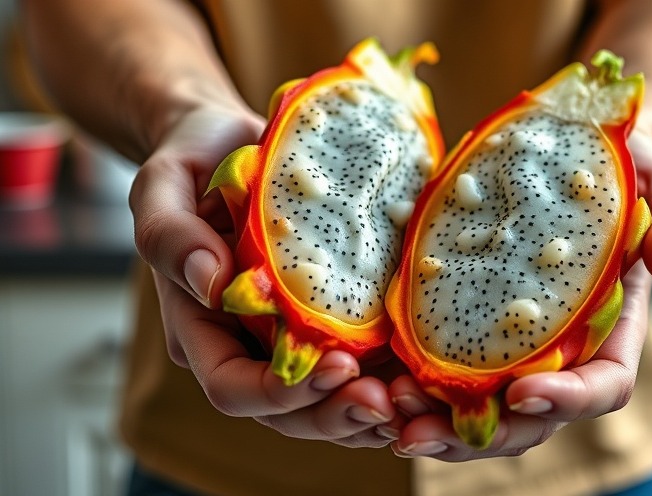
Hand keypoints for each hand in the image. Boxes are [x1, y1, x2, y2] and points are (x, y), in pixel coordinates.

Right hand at [131, 104, 401, 447]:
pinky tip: (424, 375)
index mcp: (201, 327)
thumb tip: (210, 282)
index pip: (232, 387)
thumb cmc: (192, 161)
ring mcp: (290, 337)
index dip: (282, 392)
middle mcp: (247, 345)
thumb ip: (170, 234)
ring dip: (369, 412)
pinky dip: (390, 379)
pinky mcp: (330, 318)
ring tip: (414, 403)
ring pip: (327, 402)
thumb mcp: (163, 185)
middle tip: (386, 401)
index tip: (337, 366)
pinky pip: (359, 365)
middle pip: (287, 411)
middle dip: (336, 414)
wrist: (231, 144)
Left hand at [385, 131, 651, 460]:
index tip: (524, 393)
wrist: (579, 154)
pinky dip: (413, 379)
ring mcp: (511, 340)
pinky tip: (378, 376)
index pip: (601, 386)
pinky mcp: (468, 318)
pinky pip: (442, 362)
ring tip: (389, 412)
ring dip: (434, 421)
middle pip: (527, 418)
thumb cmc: (627, 178)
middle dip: (478, 435)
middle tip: (422, 432)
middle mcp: (559, 349)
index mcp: (610, 330)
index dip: (567, 401)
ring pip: (478, 405)